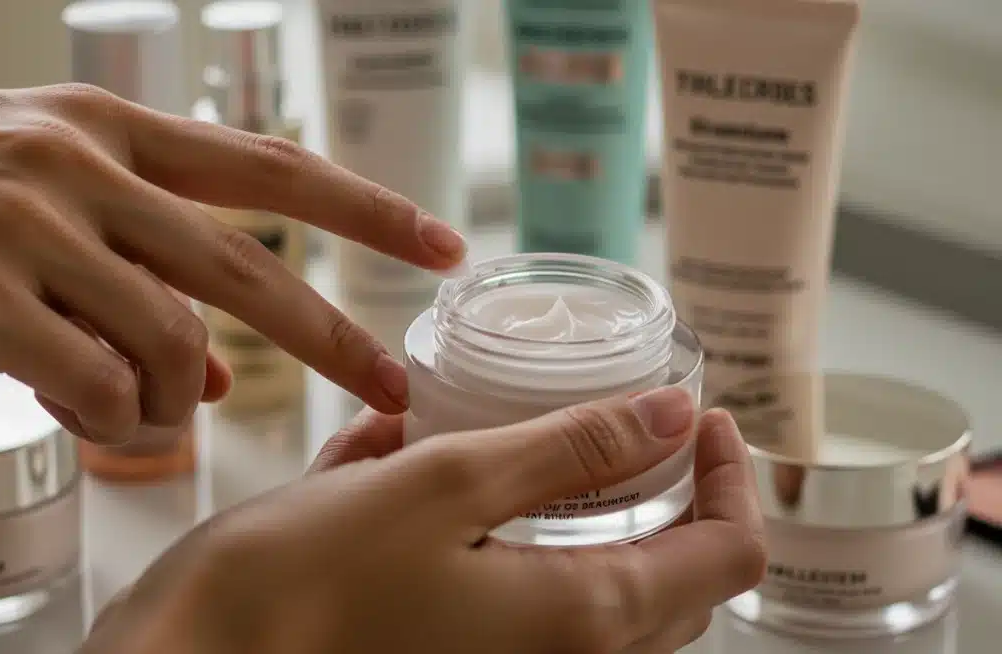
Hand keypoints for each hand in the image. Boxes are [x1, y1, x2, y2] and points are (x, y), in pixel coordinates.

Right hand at [0, 83, 465, 442]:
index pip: (267, 168)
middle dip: (332, 335)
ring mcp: (30, 228)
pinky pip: (90, 384)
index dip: (364, 207)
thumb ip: (127, 257)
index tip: (438, 242)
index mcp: (105, 129)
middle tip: (387, 385)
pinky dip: (107, 419)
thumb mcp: (29, 185)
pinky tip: (82, 417)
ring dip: (172, 398)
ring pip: (169, 339)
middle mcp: (83, 168)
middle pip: (248, 266)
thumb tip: (206, 361)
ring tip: (140, 413)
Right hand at [82, 387, 765, 653]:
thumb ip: (570, 448)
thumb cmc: (306, 578)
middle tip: (630, 416)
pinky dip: (495, 528)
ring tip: (506, 428)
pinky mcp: (456, 652)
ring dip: (573, 505)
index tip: (698, 409)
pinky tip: (412, 461)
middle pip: (673, 578)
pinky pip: (513, 591)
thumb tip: (675, 416)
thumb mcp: (447, 484)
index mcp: (583, 616)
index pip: (727, 553)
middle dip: (665, 491)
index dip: (732, 474)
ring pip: (590, 583)